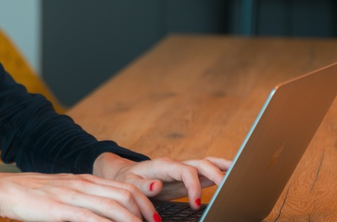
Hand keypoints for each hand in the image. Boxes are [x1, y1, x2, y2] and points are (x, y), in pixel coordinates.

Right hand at [0, 172, 158, 221]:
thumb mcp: (64, 190)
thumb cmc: (34, 194)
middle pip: (126, 195)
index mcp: (86, 179)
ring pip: (114, 206)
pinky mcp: (62, 209)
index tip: (155, 218)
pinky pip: (92, 218)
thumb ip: (84, 197)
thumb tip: (102, 212)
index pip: (125, 186)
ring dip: (132, 221)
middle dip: (146, 213)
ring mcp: (74, 195)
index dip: (145, 202)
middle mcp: (84, 184)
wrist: (7, 190)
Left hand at [94, 153, 231, 210]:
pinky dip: (220, 169)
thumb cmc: (128, 180)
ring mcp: (183, 168)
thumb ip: (144, 186)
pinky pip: (206, 170)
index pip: (184, 171)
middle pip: (200, 163)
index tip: (195, 204)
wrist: (125, 174)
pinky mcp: (187, 175)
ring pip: (206, 163)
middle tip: (226, 191)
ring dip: (223, 167)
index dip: (193, 186)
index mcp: (162, 165)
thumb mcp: (130, 184)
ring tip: (241, 173)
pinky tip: (233, 173)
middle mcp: (176, 164)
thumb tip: (158, 186)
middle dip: (215, 174)